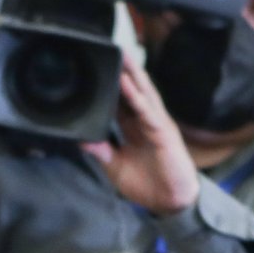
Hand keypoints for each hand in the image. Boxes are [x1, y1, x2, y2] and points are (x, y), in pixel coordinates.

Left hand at [83, 57, 199, 216]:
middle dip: (124, 70)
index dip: (111, 85)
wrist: (172, 204)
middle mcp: (146, 121)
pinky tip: (126, 83)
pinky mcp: (163, 132)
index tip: (97, 68)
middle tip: (109, 49)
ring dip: (132, 73)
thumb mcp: (116, 168)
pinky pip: (147, 110)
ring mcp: (156, 124)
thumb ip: (101, 152)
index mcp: (134, 128)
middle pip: (133, 90)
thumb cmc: (149, 186)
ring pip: (142, 93)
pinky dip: (136, 96)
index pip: (120, 101)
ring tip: (121, 54)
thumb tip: (82, 140)